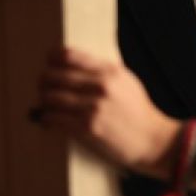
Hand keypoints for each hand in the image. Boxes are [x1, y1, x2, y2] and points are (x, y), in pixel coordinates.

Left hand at [35, 47, 178, 178]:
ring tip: (46, 105)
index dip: (53, 58)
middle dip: (43, 82)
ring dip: (44, 102)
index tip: (49, 62)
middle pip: (53, 77)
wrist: (153, 139)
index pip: (69, 56)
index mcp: (110, 71)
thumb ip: (104, 71)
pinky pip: (53, 119)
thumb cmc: (139, 112)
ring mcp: (93, 108)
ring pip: (50, 98)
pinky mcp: (86, 128)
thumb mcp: (127, 81)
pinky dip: (46, 119)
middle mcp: (101, 87)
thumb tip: (74, 65)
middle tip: (43, 87)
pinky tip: (48, 120)